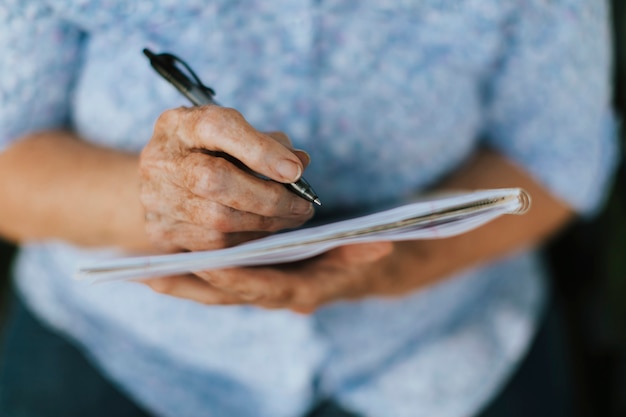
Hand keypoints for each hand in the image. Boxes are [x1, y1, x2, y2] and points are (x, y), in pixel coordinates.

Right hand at [139, 105, 314, 251]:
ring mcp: (156, 198)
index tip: (295, 171)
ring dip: (265, 222)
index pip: (217, 128)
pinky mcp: (161, 232)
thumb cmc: (208, 154)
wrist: (160, 183)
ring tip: (293, 218)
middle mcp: (161, 159)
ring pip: (217, 220)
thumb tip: (300, 162)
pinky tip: (267, 229)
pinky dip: (248, 238)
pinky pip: (213, 245)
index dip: (259, 150)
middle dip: (268, 197)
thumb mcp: (234, 136)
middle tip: (303, 205)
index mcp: (180, 124)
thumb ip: (267, 143)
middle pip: (214, 180)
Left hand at [143, 241, 406, 312]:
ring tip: (143, 268)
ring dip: (180, 281)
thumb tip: (379, 246)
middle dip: (192, 285)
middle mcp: (272, 295)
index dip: (237, 280)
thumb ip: (361, 252)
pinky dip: (186, 273)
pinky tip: (156, 261)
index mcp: (298, 291)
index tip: (208, 268)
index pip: (263, 289)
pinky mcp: (245, 278)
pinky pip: (210, 281)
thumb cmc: (352, 258)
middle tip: (153, 272)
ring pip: (212, 291)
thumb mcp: (356, 254)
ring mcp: (257, 288)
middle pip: (226, 295)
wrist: (352, 268)